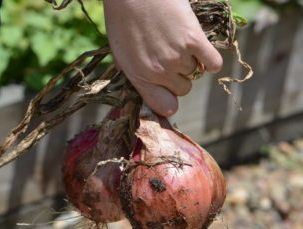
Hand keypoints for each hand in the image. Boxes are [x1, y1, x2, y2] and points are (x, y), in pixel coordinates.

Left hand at [103, 0, 222, 116]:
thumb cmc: (122, 18)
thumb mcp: (119, 52)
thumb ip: (133, 73)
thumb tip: (144, 89)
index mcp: (139, 77)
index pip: (164, 106)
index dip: (169, 101)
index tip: (170, 93)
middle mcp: (159, 72)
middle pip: (183, 90)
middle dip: (180, 77)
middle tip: (172, 58)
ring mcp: (177, 57)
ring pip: (196, 72)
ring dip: (191, 60)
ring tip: (178, 42)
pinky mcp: (193, 40)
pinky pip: (213, 63)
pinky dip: (210, 59)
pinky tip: (200, 49)